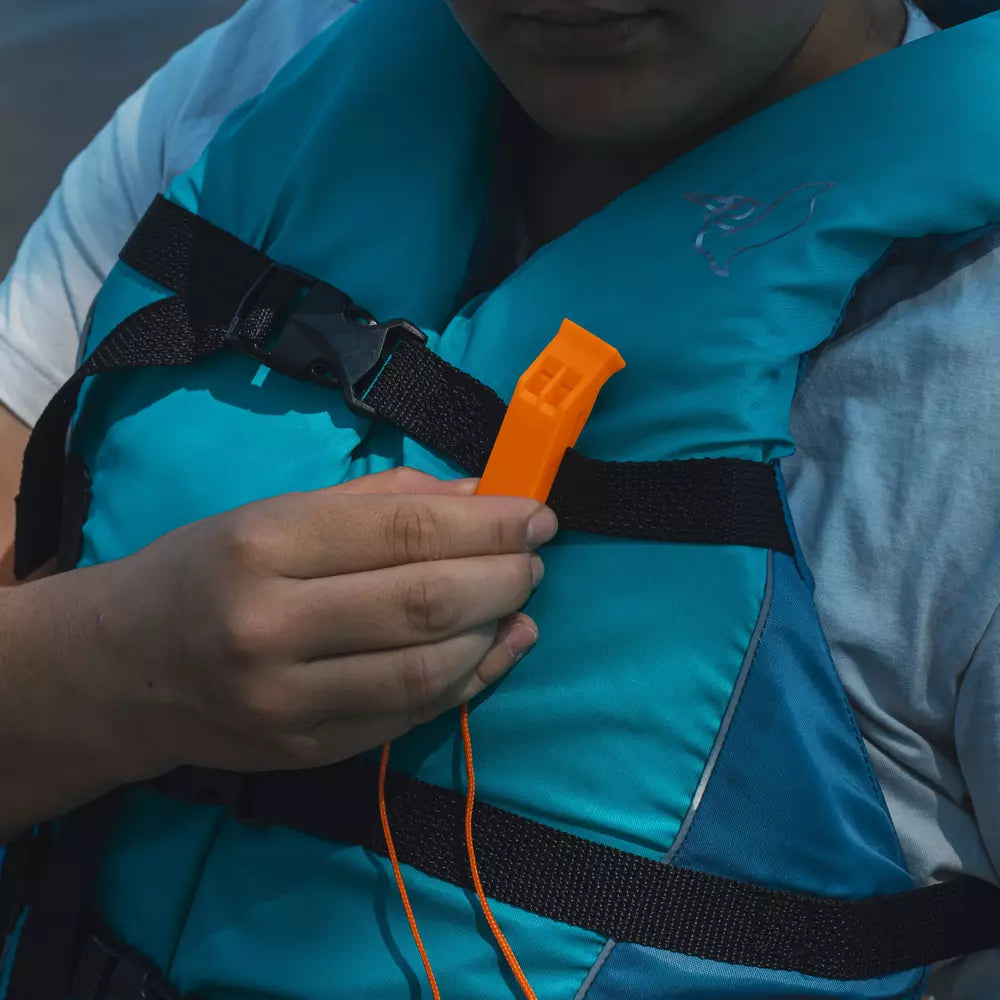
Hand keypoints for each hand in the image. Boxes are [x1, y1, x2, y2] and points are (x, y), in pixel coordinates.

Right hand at [87, 468, 553, 775]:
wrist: (121, 670)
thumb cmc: (203, 571)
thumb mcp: (275, 513)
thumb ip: (380, 502)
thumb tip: (483, 495)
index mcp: (262, 544)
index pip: (404, 532)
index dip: (488, 522)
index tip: (537, 512)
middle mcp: (271, 626)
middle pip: (426, 602)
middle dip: (504, 574)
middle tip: (536, 556)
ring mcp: (286, 701)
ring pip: (427, 667)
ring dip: (496, 630)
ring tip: (522, 599)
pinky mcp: (304, 751)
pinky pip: (409, 714)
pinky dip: (469, 680)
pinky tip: (497, 648)